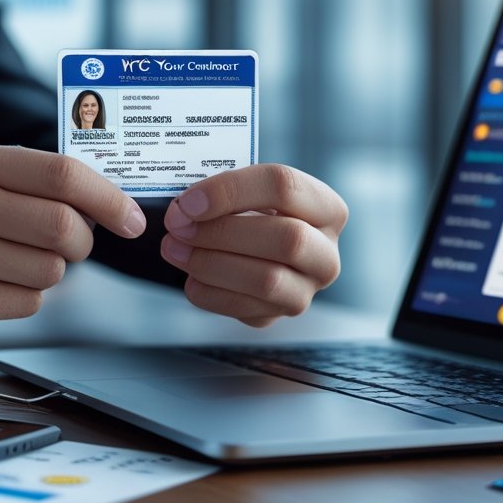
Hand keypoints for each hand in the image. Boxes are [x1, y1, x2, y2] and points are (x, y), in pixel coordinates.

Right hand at [0, 145, 145, 337]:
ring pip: (51, 270)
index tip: (132, 220)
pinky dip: (26, 298)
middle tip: (70, 247)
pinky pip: (28, 302)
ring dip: (50, 273)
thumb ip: (38, 183)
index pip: (62, 174)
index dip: (108, 199)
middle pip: (64, 226)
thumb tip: (112, 205)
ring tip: (13, 263)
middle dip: (82, 243)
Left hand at [160, 164, 347, 326]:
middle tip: (179, 224)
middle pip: (287, 239)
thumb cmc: (251, 210)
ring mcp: (306, 290)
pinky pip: (244, 309)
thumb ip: (225, 190)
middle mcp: (325, 253)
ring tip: (175, 247)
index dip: (232, 191)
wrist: (254, 244)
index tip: (190, 200)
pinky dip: (209, 293)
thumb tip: (185, 208)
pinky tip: (190, 276)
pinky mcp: (278, 315)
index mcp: (327, 209)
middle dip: (223, 232)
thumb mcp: (248, 189)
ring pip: (267, 280)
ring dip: (210, 263)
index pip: (285, 187)